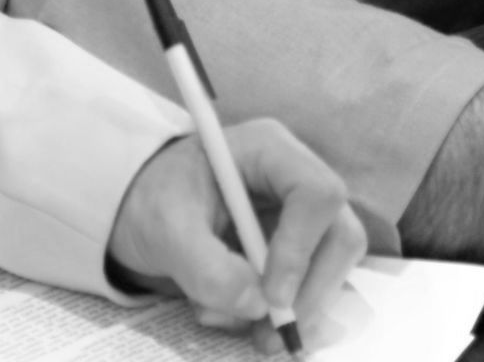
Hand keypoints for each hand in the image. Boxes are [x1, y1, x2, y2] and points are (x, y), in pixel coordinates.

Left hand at [107, 118, 366, 352]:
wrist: (144, 211)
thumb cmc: (153, 200)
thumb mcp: (166, 229)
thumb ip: (207, 267)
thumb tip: (257, 306)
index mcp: (269, 150)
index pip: (317, 195)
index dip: (301, 250)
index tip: (270, 297)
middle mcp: (296, 178)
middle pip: (340, 236)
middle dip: (309, 294)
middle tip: (269, 333)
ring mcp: (302, 215)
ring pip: (333, 269)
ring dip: (296, 311)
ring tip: (243, 328)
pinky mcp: (298, 248)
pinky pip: (314, 289)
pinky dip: (287, 316)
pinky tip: (248, 325)